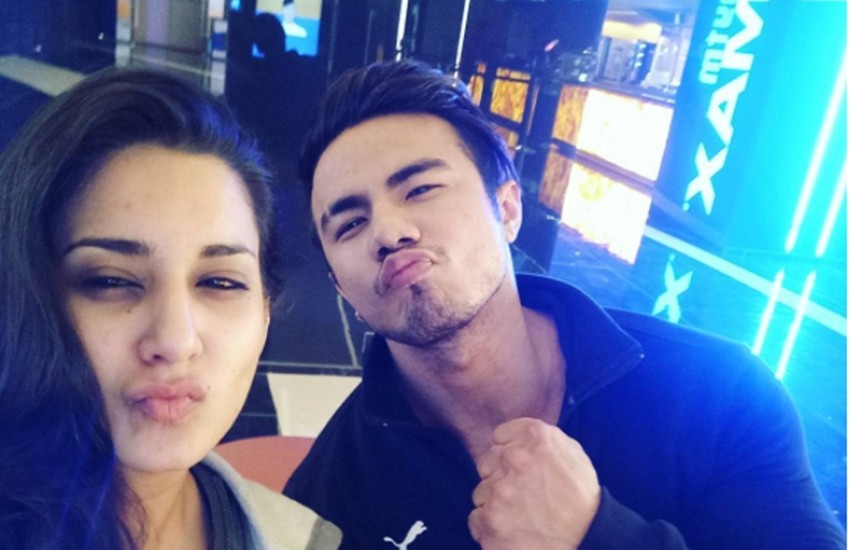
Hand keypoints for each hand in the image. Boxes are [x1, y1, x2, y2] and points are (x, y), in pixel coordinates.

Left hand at [468, 418, 599, 549]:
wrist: (587, 539)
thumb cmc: (581, 499)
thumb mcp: (572, 454)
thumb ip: (543, 439)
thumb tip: (519, 436)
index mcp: (534, 437)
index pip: (500, 436)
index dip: (508, 452)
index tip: (517, 465)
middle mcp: (513, 458)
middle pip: (487, 462)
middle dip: (499, 476)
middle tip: (520, 493)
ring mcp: (499, 489)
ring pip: (481, 490)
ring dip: (494, 502)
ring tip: (520, 514)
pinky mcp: (489, 518)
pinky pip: (476, 517)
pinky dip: (489, 525)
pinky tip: (511, 529)